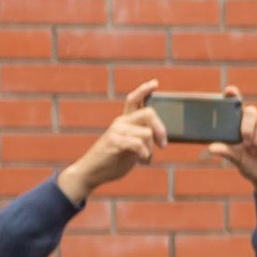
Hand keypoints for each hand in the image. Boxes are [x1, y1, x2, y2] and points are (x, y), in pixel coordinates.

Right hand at [57, 80, 163, 204]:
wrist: (93, 172)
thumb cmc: (114, 160)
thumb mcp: (132, 147)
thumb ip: (143, 138)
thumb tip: (160, 136)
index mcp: (125, 121)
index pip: (134, 99)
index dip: (145, 90)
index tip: (155, 83)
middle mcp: (121, 122)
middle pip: (149, 113)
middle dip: (161, 129)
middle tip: (163, 145)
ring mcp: (116, 130)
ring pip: (146, 133)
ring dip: (150, 150)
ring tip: (144, 159)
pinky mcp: (114, 141)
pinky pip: (138, 143)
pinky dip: (145, 154)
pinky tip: (142, 161)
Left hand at [220, 94, 256, 210]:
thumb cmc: (251, 164)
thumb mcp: (237, 159)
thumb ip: (226, 151)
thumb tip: (211, 148)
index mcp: (243, 124)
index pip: (237, 104)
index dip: (233, 95)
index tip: (229, 90)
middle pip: (251, 111)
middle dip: (246, 128)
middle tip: (246, 143)